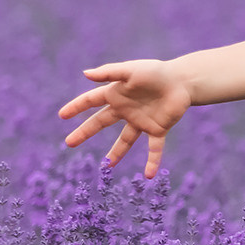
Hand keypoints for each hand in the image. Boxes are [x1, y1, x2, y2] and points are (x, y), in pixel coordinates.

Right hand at [59, 60, 193, 176]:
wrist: (182, 80)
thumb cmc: (156, 71)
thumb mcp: (131, 70)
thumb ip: (110, 72)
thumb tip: (85, 74)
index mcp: (117, 93)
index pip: (91, 101)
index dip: (76, 107)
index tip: (62, 115)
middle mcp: (126, 109)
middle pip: (101, 122)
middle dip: (84, 132)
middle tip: (69, 143)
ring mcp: (141, 121)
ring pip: (125, 140)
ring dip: (117, 153)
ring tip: (107, 166)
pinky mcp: (158, 129)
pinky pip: (154, 148)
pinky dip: (152, 161)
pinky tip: (149, 175)